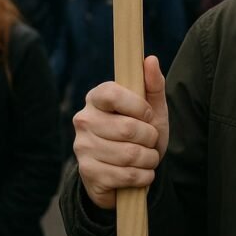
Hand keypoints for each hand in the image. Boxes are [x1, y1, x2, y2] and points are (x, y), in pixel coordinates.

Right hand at [73, 56, 168, 209]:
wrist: (127, 172)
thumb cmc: (140, 133)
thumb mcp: (151, 109)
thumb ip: (153, 85)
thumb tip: (151, 59)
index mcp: (96, 97)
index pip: (113, 94)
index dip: (139, 107)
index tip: (148, 115)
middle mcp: (83, 120)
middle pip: (127, 128)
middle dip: (150, 138)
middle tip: (151, 141)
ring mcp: (82, 147)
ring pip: (129, 154)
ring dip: (149, 159)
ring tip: (148, 157)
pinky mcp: (87, 173)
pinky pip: (125, 175)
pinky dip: (143, 176)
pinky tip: (142, 173)